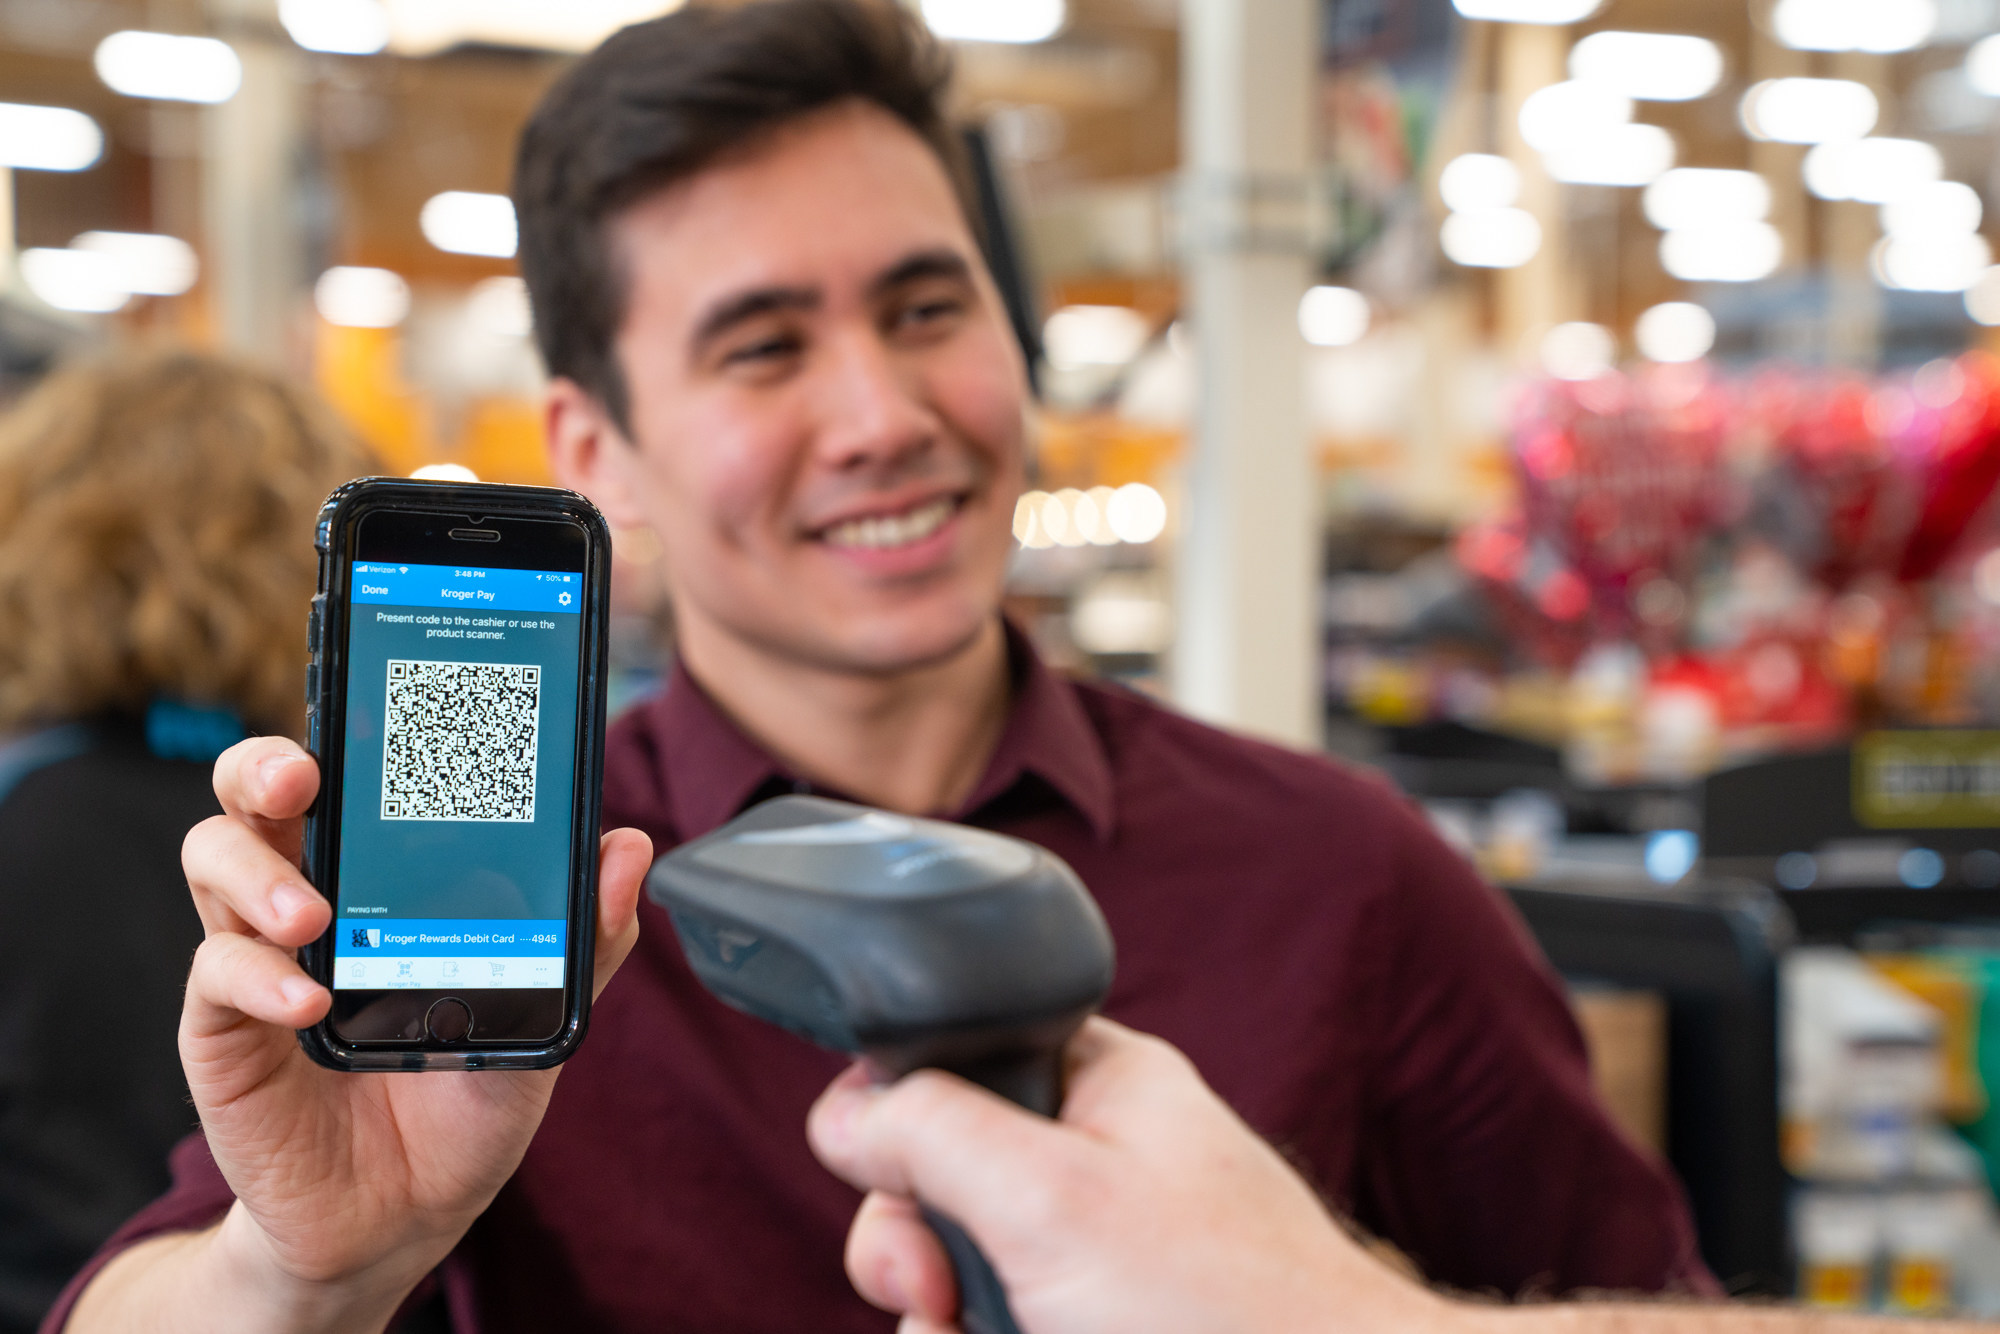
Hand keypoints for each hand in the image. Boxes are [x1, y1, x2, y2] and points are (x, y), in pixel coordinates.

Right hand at [72, 736, 649, 1330]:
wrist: (409, 1210)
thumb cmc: (467, 1093)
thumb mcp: (539, 1011)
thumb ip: (585, 936)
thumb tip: (630, 845)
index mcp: (381, 871)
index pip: (351, 775)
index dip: (349, 726)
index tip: (381, 704)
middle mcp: (311, 893)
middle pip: (252, 794)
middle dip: (265, 764)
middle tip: (303, 777)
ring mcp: (260, 956)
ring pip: (214, 860)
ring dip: (258, 873)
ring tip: (314, 914)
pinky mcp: (224, 1028)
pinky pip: (215, 975)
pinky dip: (258, 977)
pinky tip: (309, 1001)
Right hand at [807, 1018, 1471, 1333]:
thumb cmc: (1230, 1310)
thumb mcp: (1051, 1199)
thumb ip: (933, 1131)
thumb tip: (844, 1116)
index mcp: (1096, 1082)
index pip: (949, 1058)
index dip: (895, 1123)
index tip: (895, 1186)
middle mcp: (1091, 1160)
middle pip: (929, 1182)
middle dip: (910, 1252)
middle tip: (940, 1295)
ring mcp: (1094, 1253)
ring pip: (955, 1272)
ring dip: (942, 1320)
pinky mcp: (1093, 1318)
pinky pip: (996, 1319)